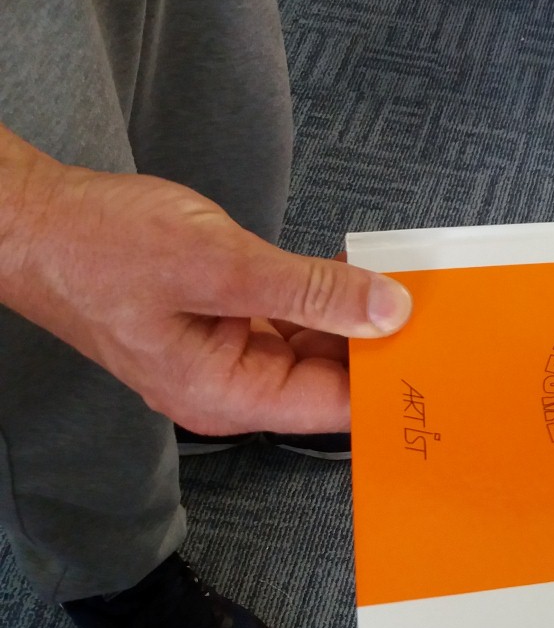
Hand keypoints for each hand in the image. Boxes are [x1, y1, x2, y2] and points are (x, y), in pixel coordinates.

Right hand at [0, 127, 411, 435]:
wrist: (37, 220)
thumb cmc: (102, 249)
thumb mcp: (221, 265)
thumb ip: (311, 292)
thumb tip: (386, 311)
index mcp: (226, 395)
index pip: (333, 407)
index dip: (388, 380)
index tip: (440, 351)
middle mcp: (230, 386)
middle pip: (328, 380)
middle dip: (378, 345)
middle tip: (436, 308)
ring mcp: (225, 354)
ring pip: (312, 346)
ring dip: (353, 317)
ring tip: (404, 285)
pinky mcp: (223, 321)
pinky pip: (290, 319)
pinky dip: (321, 298)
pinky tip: (352, 274)